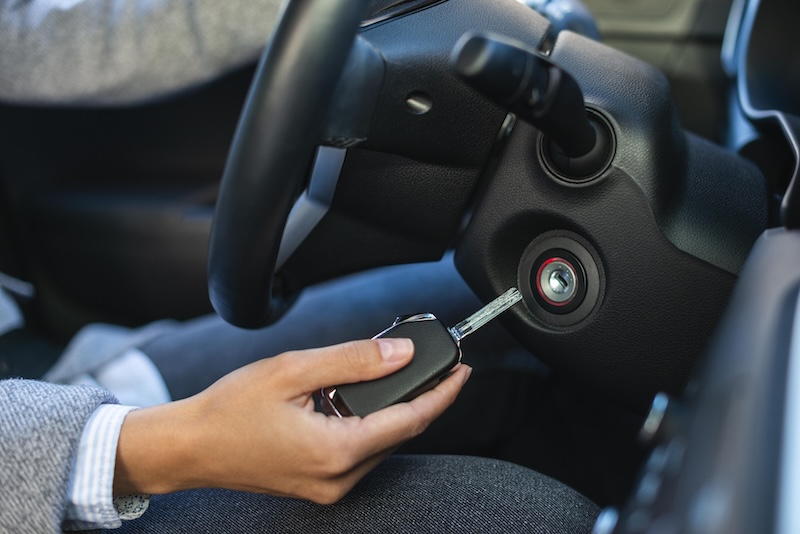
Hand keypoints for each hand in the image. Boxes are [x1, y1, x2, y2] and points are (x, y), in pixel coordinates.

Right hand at [113, 339, 470, 502]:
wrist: (190, 447)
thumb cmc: (231, 409)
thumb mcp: (294, 370)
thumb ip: (354, 361)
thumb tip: (402, 353)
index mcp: (337, 451)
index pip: (411, 420)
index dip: (442, 393)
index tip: (463, 371)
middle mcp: (338, 479)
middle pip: (399, 433)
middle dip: (418, 397)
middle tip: (429, 362)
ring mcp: (328, 488)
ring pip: (381, 443)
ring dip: (391, 411)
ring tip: (391, 375)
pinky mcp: (318, 486)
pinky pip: (360, 453)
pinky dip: (368, 425)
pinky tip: (358, 401)